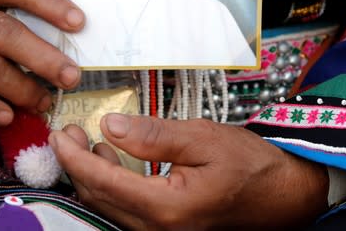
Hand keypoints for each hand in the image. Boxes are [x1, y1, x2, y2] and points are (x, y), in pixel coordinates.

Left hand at [50, 114, 328, 229]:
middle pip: (99, 198)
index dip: (74, 157)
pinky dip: (111, 186)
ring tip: (85, 141)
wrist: (286, 195)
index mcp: (167, 207)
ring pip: (110, 207)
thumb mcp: (203, 138)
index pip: (103, 182)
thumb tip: (110, 125)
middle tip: (67, 132)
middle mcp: (160, 229)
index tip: (58, 134)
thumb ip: (153, 134)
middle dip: (77, 164)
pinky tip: (113, 161)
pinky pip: (127, 211)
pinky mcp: (168, 229)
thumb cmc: (253, 166)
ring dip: (92, 175)